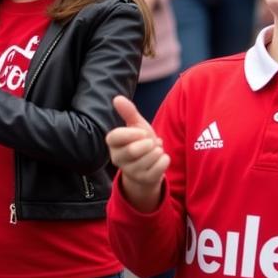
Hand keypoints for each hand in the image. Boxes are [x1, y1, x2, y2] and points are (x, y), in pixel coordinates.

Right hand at [105, 95, 167, 211]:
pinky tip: (159, 159)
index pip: (116, 137)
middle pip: (134, 150)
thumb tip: (117, 98)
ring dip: (158, 150)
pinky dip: (165, 159)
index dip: (132, 133)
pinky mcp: (144, 180)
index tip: (141, 132)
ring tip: (153, 151)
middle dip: (148, 143)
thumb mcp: (136, 125)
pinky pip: (161, 166)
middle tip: (149, 142)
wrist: (148, 167)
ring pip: (150, 156)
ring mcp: (131, 171)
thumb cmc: (140, 142)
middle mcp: (117, 159)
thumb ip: (128, 112)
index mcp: (113, 143)